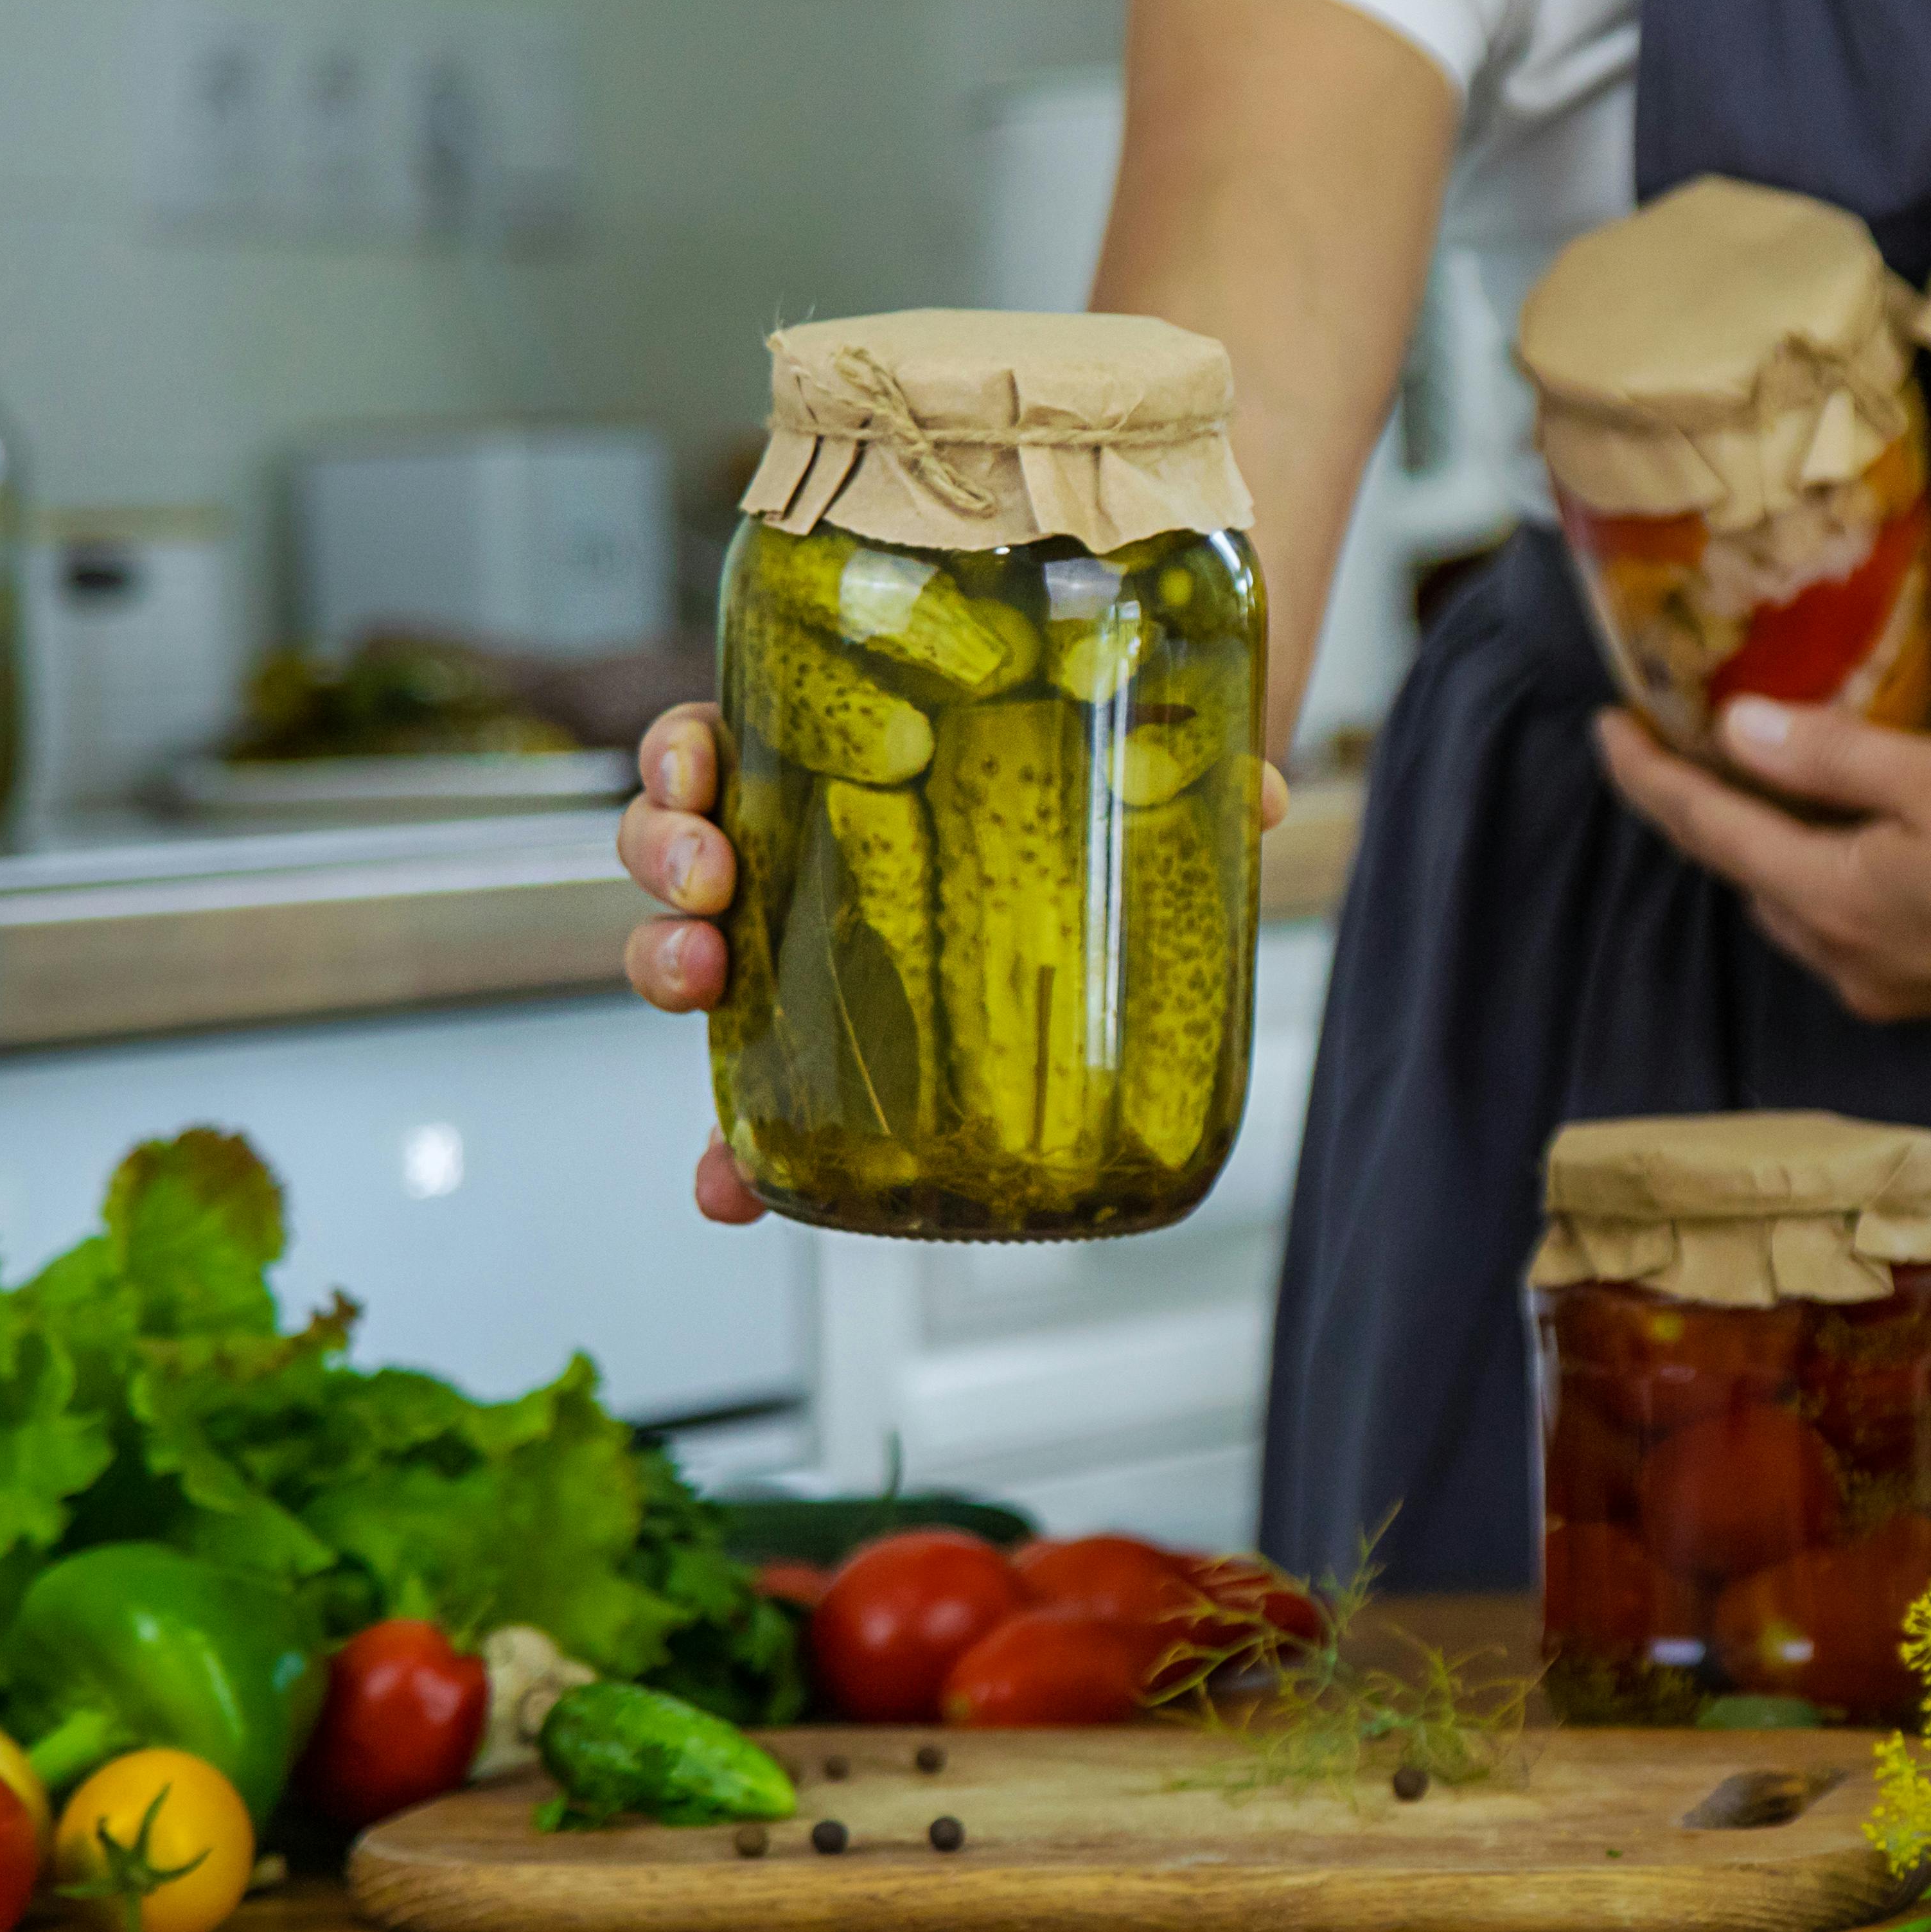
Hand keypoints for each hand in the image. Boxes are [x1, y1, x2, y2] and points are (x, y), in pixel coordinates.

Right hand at [618, 700, 1293, 1223]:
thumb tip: (1266, 796)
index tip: (692, 763)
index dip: (685, 755)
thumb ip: (1195, 777)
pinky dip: (724, 1152)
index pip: (731, 741)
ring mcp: (795, 955)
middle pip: (687, 842)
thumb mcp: (1128, 779)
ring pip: (691, 950)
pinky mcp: (815, 1058)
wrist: (1102, 875)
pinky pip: (744, 1105)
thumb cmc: (1085, 808)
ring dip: (664, 963)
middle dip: (667, 857)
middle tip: (710, 875)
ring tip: (701, 975)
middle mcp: (793, 855)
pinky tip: (725, 1190)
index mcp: (835, 766)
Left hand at [1594, 698, 1930, 1036]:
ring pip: (1793, 908)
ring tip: (1753, 785)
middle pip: (1742, 876)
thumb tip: (1731, 727)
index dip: (1647, 776)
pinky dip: (1823, 878)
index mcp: (1828, 903)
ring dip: (1763, 850)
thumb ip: (1829, 758)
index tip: (1605, 725)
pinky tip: (1850, 846)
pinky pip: (1847, 929)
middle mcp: (1840, 960)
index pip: (1705, 831)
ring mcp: (1889, 988)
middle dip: (1700, 812)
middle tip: (1675, 744)